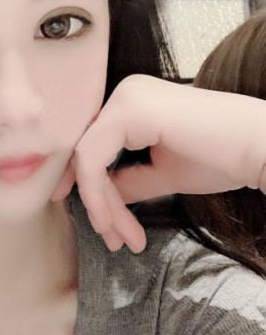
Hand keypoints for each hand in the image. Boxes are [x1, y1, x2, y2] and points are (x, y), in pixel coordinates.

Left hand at [51, 74, 265, 252]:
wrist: (262, 149)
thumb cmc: (223, 158)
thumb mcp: (162, 173)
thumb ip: (127, 179)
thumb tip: (98, 197)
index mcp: (133, 102)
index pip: (97, 150)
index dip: (94, 192)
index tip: (105, 228)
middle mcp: (125, 93)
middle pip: (89, 155)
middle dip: (97, 204)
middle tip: (115, 241)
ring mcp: (126, 98)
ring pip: (87, 160)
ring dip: (100, 207)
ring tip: (122, 240)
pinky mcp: (130, 110)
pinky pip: (93, 159)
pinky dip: (98, 196)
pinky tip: (115, 224)